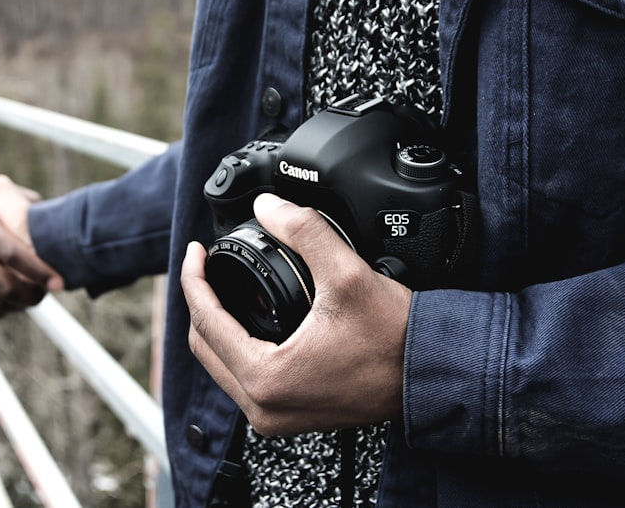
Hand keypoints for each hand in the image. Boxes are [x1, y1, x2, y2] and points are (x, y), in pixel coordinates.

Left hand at [181, 193, 410, 435]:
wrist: (430, 374)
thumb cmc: (396, 339)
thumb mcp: (347, 273)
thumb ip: (305, 231)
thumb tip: (268, 207)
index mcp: (266, 377)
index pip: (205, 322)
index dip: (194, 279)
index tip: (196, 253)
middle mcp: (263, 407)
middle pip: (204, 348)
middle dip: (200, 302)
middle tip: (205, 267)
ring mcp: (275, 418)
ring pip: (221, 367)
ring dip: (216, 327)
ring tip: (223, 288)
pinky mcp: (290, 417)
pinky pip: (244, 380)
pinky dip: (238, 348)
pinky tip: (249, 320)